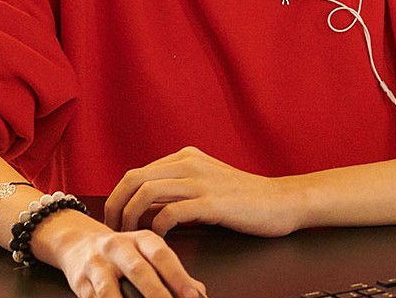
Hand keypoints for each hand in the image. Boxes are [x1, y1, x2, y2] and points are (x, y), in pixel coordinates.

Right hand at [30, 210, 206, 297]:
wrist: (78, 243)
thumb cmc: (122, 253)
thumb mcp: (147, 253)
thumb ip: (172, 272)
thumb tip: (198, 292)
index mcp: (141, 240)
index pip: (162, 256)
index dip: (179, 277)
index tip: (194, 296)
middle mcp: (118, 248)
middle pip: (138, 271)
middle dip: (156, 294)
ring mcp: (97, 265)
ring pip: (110, 290)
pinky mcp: (80, 283)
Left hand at [105, 146, 301, 237]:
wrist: (282, 201)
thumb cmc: (245, 200)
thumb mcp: (206, 185)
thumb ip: (178, 190)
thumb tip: (146, 209)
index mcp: (185, 157)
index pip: (136, 173)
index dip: (118, 198)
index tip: (114, 220)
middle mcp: (189, 163)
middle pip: (134, 179)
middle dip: (116, 206)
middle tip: (113, 231)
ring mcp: (200, 181)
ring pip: (146, 192)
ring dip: (131, 217)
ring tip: (130, 237)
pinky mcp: (212, 202)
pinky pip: (170, 212)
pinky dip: (156, 227)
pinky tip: (158, 239)